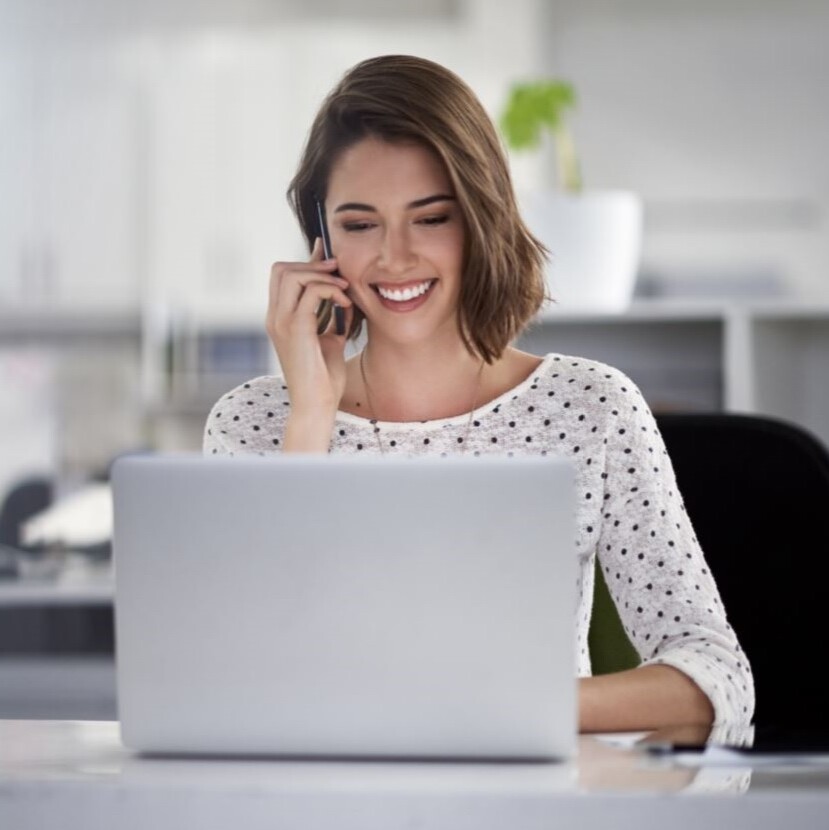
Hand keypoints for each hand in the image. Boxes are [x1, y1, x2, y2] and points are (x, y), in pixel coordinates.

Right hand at [265, 238, 353, 419]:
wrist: (317, 405)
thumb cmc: (323, 376)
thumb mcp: (330, 337)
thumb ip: (332, 314)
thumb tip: (342, 290)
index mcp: (279, 318)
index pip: (281, 276)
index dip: (306, 261)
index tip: (329, 258)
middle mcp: (274, 317)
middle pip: (281, 268)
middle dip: (312, 264)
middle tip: (338, 272)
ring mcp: (281, 322)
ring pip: (293, 275)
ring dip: (322, 275)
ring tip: (344, 288)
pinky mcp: (295, 329)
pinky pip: (311, 292)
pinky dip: (331, 290)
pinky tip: (345, 303)